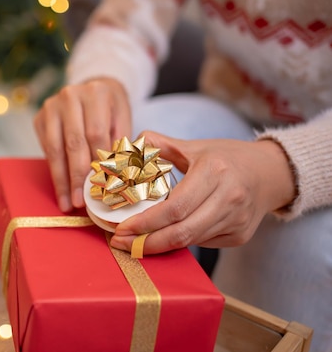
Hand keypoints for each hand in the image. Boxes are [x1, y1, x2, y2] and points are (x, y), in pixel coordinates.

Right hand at [34, 77, 130, 211]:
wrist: (95, 88)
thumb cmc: (111, 108)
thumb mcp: (123, 119)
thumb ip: (118, 144)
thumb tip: (113, 178)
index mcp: (95, 93)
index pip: (95, 134)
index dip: (97, 163)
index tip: (100, 187)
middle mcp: (70, 96)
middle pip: (73, 143)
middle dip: (76, 176)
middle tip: (79, 201)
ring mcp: (51, 106)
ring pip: (55, 149)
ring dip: (61, 179)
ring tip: (67, 202)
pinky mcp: (40, 117)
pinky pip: (46, 149)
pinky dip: (53, 169)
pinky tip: (61, 188)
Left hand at [110, 131, 295, 253]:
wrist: (270, 173)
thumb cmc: (227, 157)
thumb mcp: (195, 146)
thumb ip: (161, 145)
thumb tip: (130, 145)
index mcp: (215, 172)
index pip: (174, 207)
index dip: (146, 223)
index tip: (122, 228)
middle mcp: (230, 198)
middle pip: (181, 231)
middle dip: (146, 242)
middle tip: (121, 242)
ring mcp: (237, 220)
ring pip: (191, 241)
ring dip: (159, 245)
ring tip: (134, 243)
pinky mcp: (240, 236)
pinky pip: (202, 242)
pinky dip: (179, 242)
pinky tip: (162, 237)